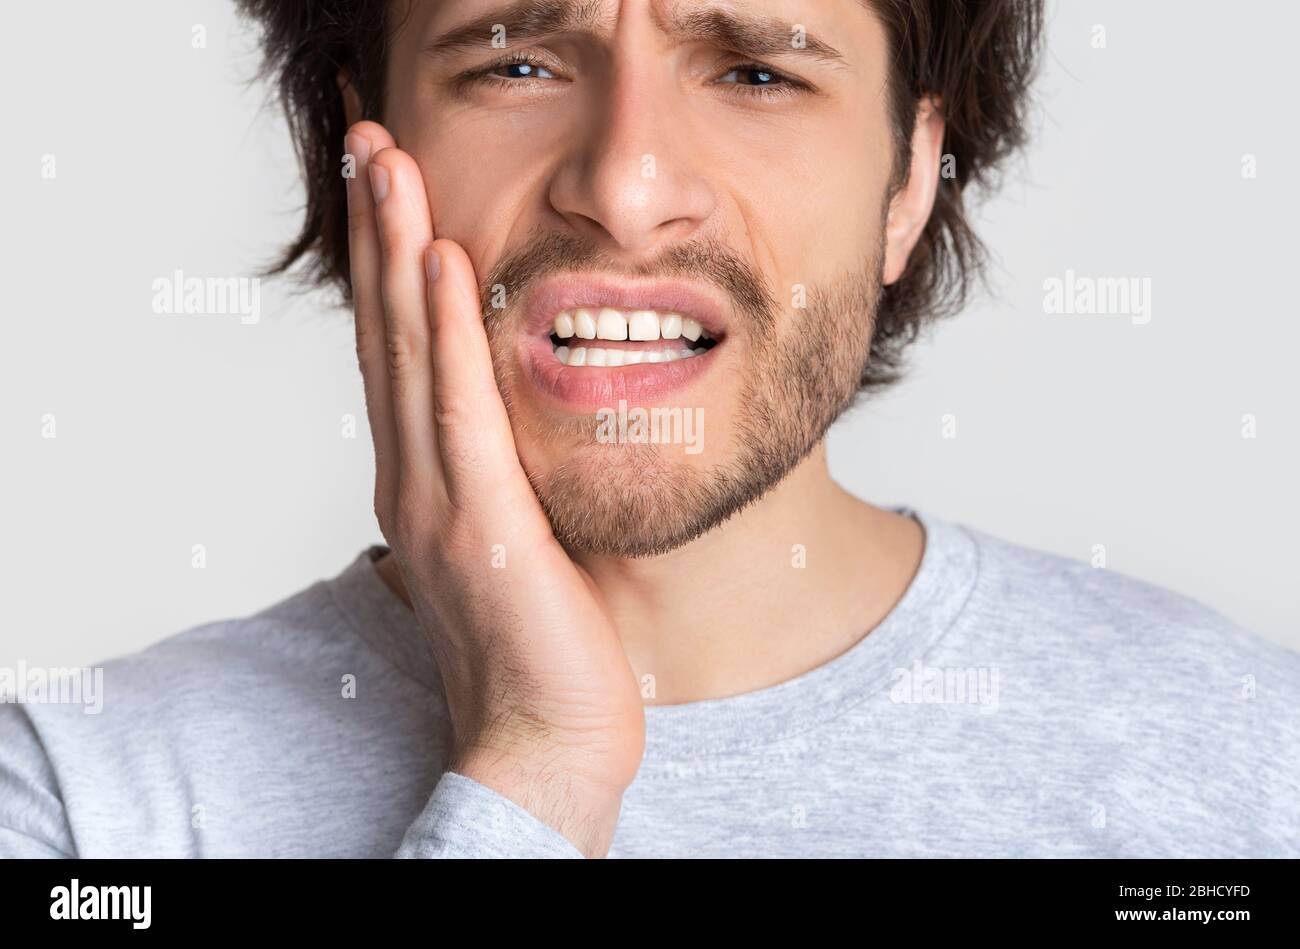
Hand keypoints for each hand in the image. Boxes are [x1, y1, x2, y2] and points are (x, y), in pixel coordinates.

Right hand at [344, 121, 644, 856]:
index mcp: (422, 482)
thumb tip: (510, 427)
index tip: (385, 186)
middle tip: (366, 139)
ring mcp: (436, 501)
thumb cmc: (540, 643)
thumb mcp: (514, 538)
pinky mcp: (479, 524)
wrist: (547, 740)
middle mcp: (412, 481)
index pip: (395, 354)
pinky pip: (459, 410)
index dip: (384, 265)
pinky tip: (439, 261)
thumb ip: (497, 476)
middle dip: (375, 231)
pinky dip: (444, 330)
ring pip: (406, 354)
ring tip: (386, 163)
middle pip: (385, 334)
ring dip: (394, 250)